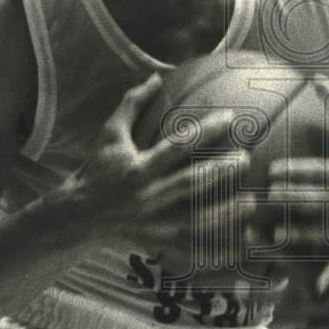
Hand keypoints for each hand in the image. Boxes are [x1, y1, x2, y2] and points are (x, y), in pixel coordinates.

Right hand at [71, 73, 255, 273]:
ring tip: (252, 202)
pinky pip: (189, 251)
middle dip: (219, 172)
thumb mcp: (109, 134)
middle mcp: (146, 197)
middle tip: (247, 158)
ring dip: (225, 214)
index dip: (204, 132)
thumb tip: (157, 76)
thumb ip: (132, 104)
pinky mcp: (157, 244)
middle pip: (189, 185)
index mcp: (137, 169)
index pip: (176, 147)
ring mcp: (153, 225)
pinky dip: (214, 251)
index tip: (231, 118)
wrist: (77, 215)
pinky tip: (239, 246)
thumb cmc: (97, 169)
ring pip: (194, 223)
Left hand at [265, 76, 328, 260]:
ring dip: (301, 234)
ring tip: (272, 231)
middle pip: (327, 203)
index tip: (271, 170)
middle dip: (295, 201)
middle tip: (265, 196)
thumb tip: (315, 78)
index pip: (328, 171)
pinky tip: (305, 273)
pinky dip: (325, 264)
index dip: (300, 172)